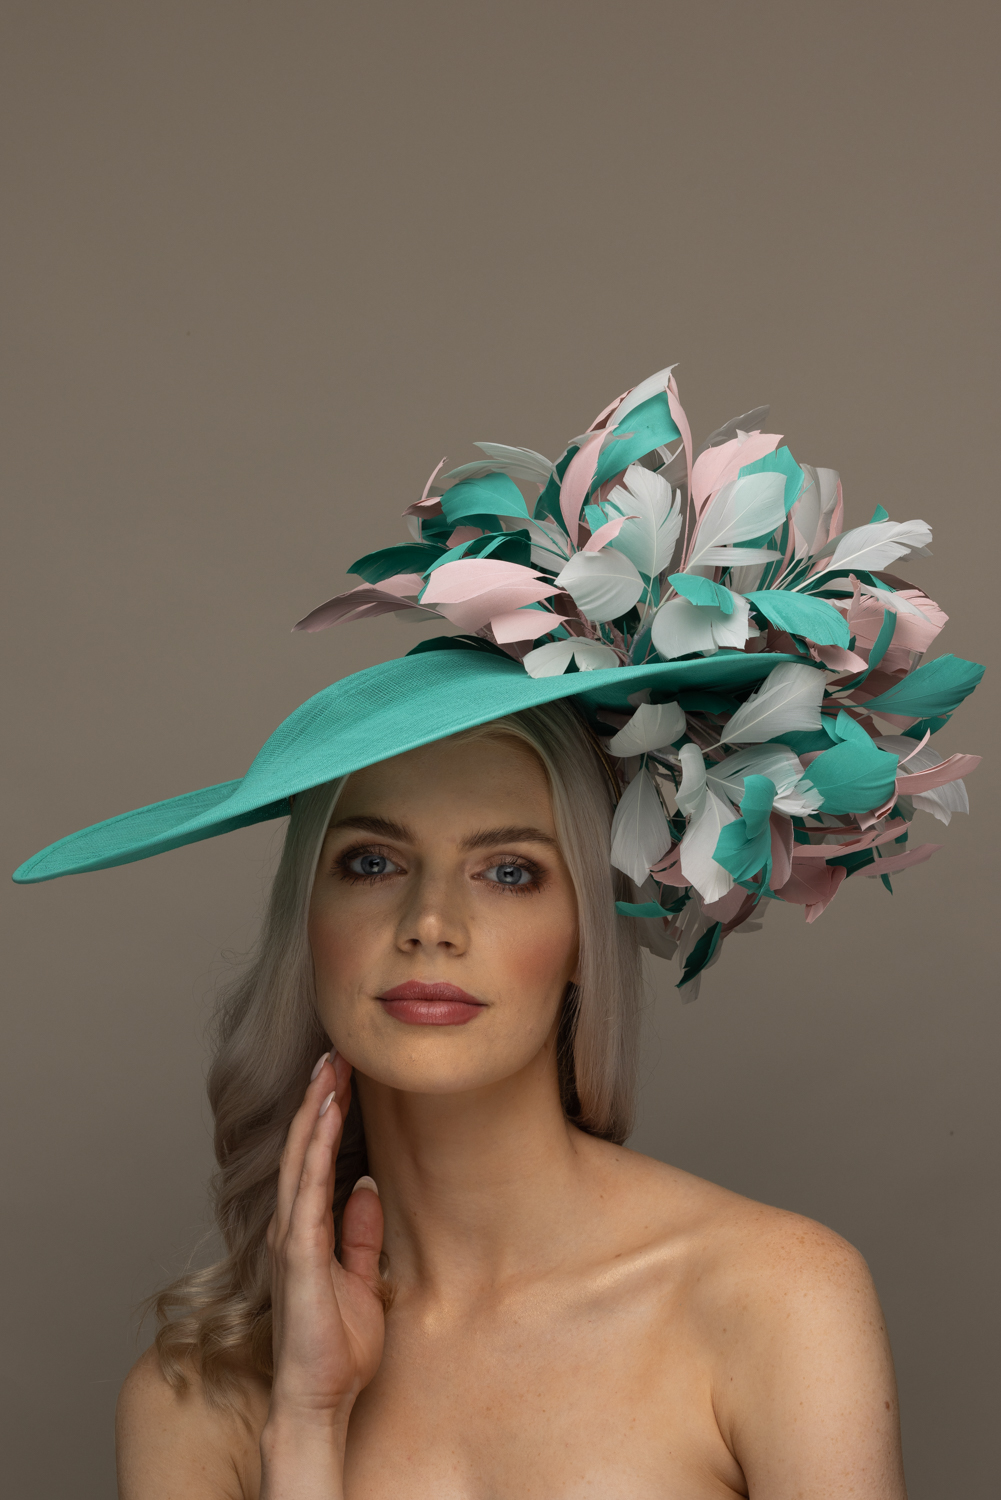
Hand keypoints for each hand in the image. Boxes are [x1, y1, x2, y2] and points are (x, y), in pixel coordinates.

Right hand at [264, 1052, 385, 1443]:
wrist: (319, 1399)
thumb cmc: (337, 1348)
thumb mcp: (362, 1278)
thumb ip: (361, 1234)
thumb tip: (369, 1188)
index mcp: (306, 1233)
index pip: (313, 1161)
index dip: (325, 1117)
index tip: (341, 1076)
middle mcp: (292, 1229)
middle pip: (301, 1149)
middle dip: (317, 1099)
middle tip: (333, 1052)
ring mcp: (291, 1239)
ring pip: (299, 1159)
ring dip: (314, 1112)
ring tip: (329, 1070)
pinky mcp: (299, 1254)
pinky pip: (307, 1190)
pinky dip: (314, 1149)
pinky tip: (324, 1117)